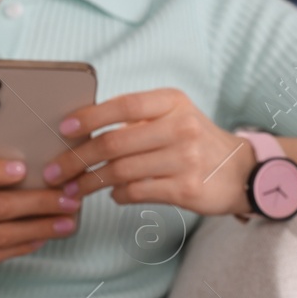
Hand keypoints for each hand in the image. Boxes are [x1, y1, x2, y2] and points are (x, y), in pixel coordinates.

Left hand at [41, 89, 255, 216]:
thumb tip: (82, 131)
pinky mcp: (186, 189)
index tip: (63, 128)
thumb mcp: (175, 117)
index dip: (90, 117)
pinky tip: (112, 194)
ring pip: (121, 171)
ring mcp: (185, 159)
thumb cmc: (196, 142)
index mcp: (173, 103)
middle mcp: (181, 127)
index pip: (124, 105)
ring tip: (73, 189)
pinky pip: (136, 192)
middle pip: (115, 143)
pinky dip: (117, 194)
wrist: (242, 172)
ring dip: (89, 182)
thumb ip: (137, 120)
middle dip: (77, 159)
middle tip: (54, 171)